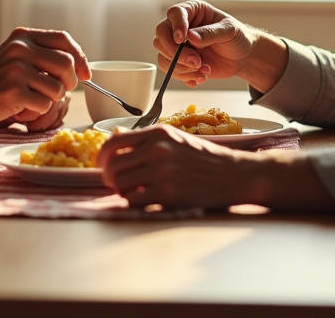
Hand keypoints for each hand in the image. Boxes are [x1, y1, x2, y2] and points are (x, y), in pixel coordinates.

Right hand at [0, 27, 89, 127]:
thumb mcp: (14, 55)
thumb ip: (42, 54)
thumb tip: (80, 66)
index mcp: (23, 36)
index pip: (64, 39)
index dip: (80, 57)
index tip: (85, 74)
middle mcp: (20, 49)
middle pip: (67, 64)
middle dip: (69, 82)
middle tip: (59, 91)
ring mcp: (17, 69)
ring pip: (58, 88)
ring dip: (51, 99)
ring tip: (33, 99)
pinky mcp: (14, 91)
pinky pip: (44, 105)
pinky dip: (38, 112)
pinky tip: (22, 108)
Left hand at [97, 124, 248, 209]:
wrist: (233, 174)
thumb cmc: (204, 158)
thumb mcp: (176, 139)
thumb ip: (148, 140)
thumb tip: (115, 144)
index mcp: (158, 133)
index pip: (113, 143)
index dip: (101, 157)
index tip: (102, 165)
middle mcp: (157, 150)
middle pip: (112, 166)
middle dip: (109, 177)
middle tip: (117, 183)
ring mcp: (162, 172)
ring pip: (119, 184)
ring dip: (120, 191)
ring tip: (131, 192)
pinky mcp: (167, 194)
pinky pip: (133, 200)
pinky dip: (133, 202)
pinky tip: (143, 200)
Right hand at [156, 0, 260, 85]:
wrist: (242, 57)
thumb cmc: (237, 37)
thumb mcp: (230, 31)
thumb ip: (211, 33)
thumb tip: (190, 36)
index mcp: (193, 11)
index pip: (175, 13)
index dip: (175, 26)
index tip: (182, 39)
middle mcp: (181, 26)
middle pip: (161, 35)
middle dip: (176, 52)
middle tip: (196, 61)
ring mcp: (178, 45)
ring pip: (163, 56)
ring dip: (182, 68)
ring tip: (204, 70)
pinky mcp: (180, 62)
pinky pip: (171, 70)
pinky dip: (185, 77)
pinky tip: (201, 77)